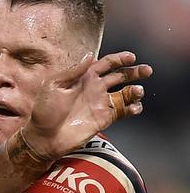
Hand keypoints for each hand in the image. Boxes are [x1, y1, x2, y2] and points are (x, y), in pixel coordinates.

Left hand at [24, 51, 152, 159]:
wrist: (44, 137)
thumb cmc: (44, 110)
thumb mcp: (53, 86)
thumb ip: (73, 71)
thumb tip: (90, 55)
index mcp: (84, 77)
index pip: (107, 63)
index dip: (120, 59)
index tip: (132, 58)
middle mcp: (95, 88)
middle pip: (120, 76)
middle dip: (135, 72)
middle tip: (147, 71)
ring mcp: (100, 104)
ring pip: (125, 93)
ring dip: (135, 91)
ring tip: (137, 92)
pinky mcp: (104, 119)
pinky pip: (123, 111)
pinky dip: (132, 108)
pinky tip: (135, 108)